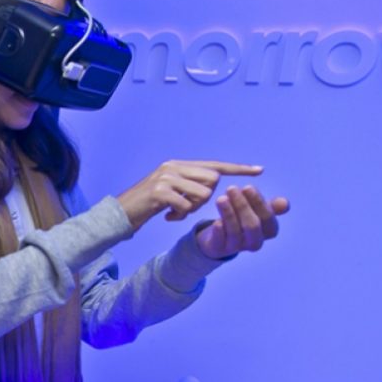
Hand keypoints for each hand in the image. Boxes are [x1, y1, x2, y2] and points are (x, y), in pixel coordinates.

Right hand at [117, 160, 263, 230]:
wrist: (121, 213)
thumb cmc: (149, 204)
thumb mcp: (171, 190)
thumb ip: (190, 184)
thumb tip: (214, 183)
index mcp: (179, 164)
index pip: (214, 165)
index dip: (238, 168)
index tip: (260, 170)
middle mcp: (173, 166)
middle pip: (212, 181)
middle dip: (205, 199)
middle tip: (187, 207)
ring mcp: (166, 177)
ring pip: (202, 194)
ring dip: (193, 209)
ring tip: (176, 212)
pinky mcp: (159, 192)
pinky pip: (186, 206)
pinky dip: (180, 216)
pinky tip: (168, 217)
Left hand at [196, 185, 289, 258]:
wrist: (220, 238)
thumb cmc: (243, 218)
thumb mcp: (257, 211)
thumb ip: (271, 206)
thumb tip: (285, 203)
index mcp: (268, 232)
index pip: (267, 218)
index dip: (258, 202)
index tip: (247, 187)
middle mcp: (254, 242)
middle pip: (252, 225)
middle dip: (242, 206)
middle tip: (231, 188)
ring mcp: (237, 247)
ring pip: (235, 231)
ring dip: (228, 213)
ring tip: (221, 198)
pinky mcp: (220, 249)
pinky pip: (220, 241)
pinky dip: (219, 230)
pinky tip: (217, 220)